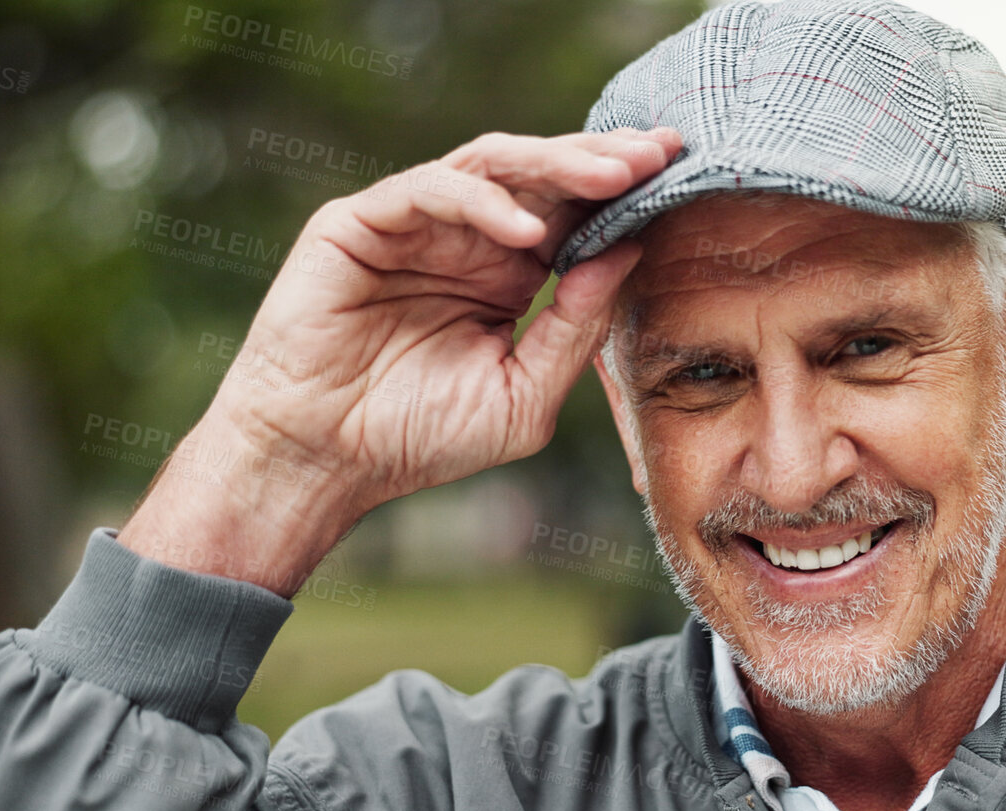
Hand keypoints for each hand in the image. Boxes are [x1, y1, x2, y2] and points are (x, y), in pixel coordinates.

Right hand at [120, 127, 681, 593]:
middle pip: (542, 177)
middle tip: (659, 153)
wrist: (324, 462)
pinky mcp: (360, 223)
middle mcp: (465, 239)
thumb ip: (576, 327)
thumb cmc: (418, 438)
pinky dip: (480, 204)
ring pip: (492, 168)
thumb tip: (631, 249)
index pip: (574, 214)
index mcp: (507, 274)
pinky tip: (527, 232)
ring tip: (611, 176)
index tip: (681, 172)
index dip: (624, 192)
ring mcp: (414, 225)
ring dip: (555, 167)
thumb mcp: (525, 394)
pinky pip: (429, 192)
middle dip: (602, 161)